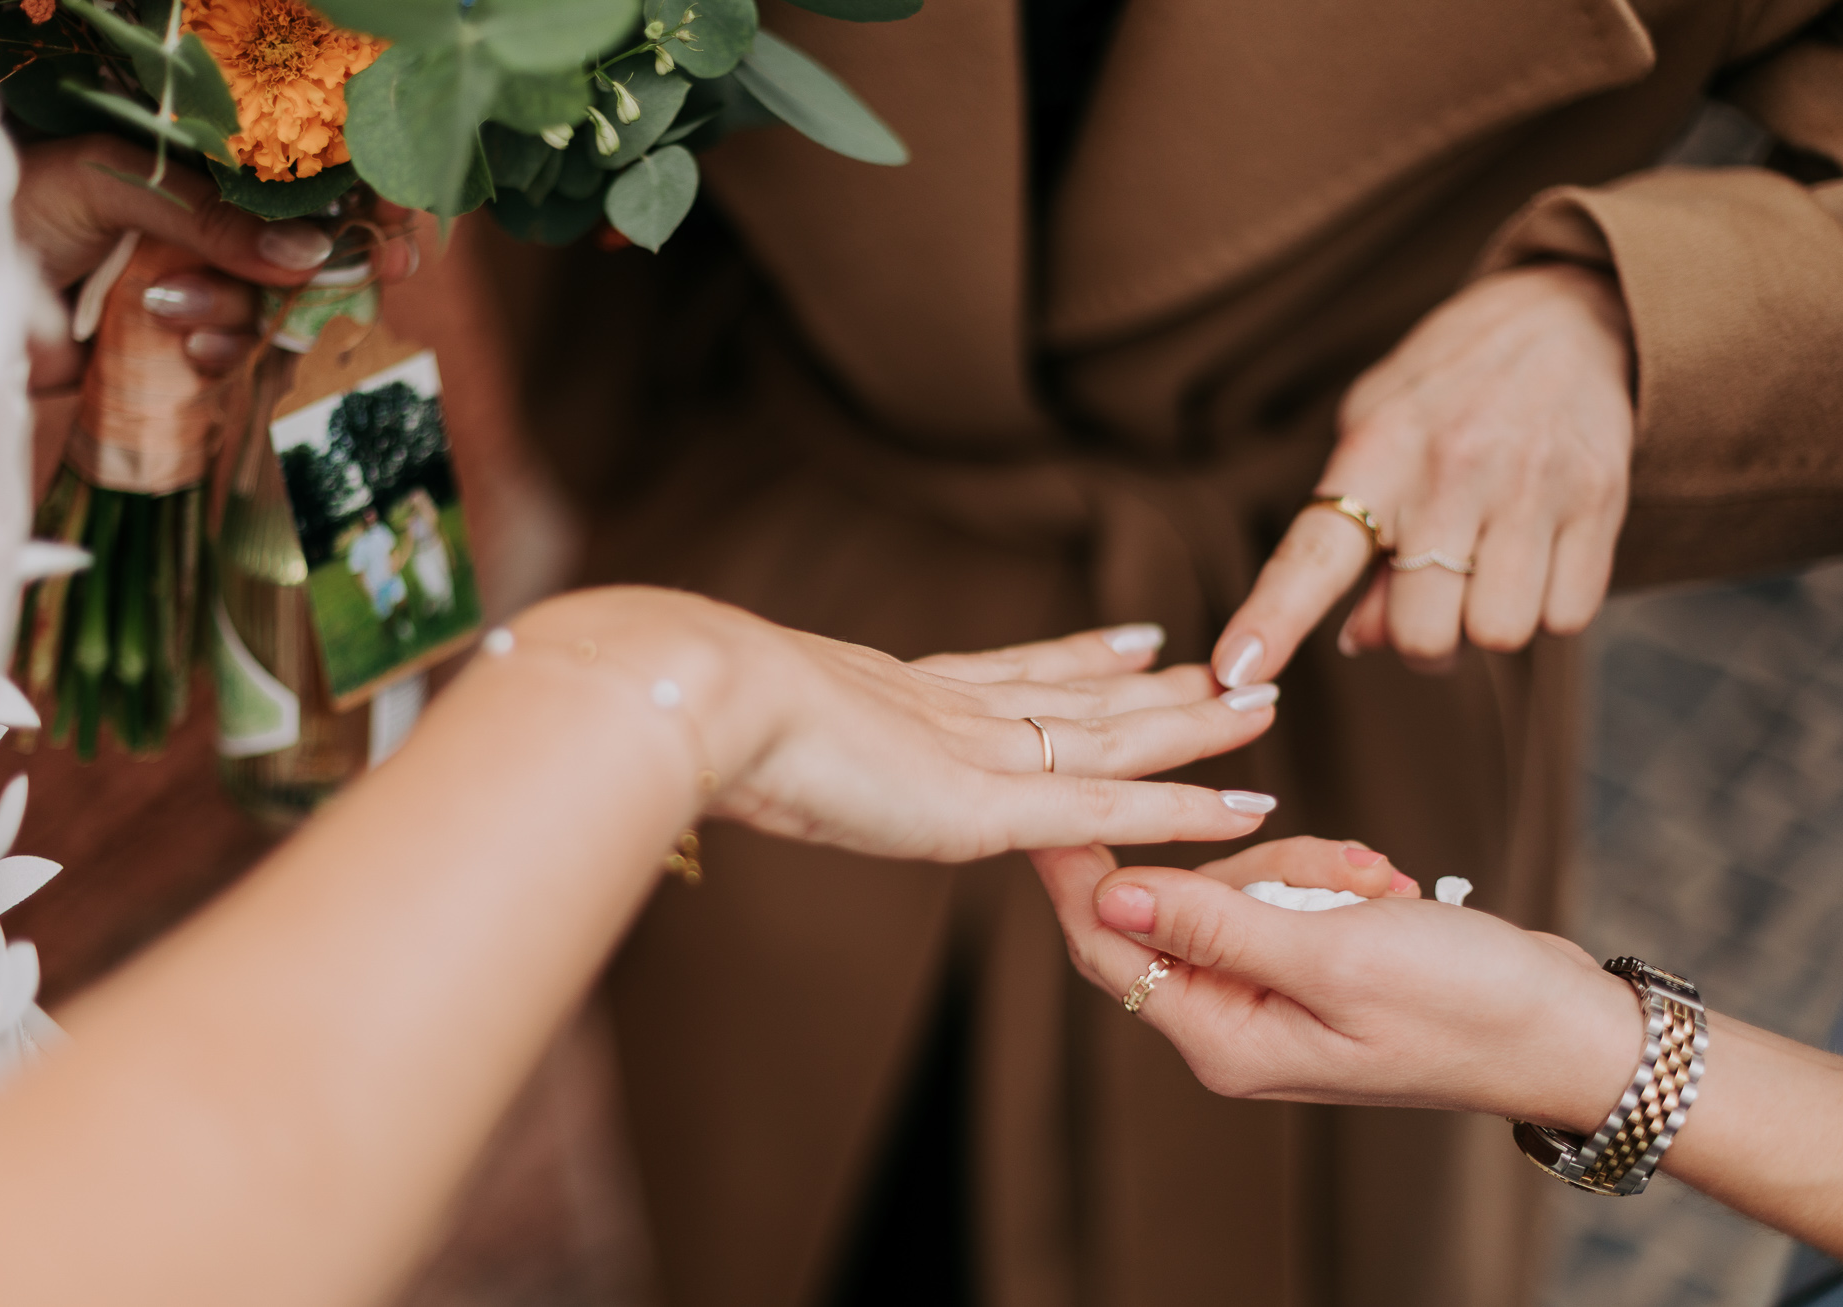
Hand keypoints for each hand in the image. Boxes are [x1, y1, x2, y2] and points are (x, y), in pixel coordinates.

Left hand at [16, 136, 418, 390]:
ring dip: (239, 320)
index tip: (396, 240)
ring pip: (274, 316)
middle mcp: (214, 235)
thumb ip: (210, 216)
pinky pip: (237, 364)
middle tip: (352, 282)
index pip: (305, 188)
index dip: (360, 212)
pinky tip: (180, 352)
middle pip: (306, 261)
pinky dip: (219, 362)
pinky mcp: (181, 354)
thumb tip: (309, 253)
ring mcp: (202, 294)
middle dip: (323, 276)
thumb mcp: (114, 185)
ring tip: (169, 313)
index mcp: (206, 175)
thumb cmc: (19, 208)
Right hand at [507, 588, 1289, 862]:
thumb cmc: (699, 713)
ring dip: (1194, 728)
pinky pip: (1114, 809)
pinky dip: (1184, 808)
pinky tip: (1247, 803)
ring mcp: (982, 754)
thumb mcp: (742, 724)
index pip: (1016, 672)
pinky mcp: (993, 805)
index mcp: (903, 693)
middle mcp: (958, 711)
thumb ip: (769, 737)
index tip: (1133, 642)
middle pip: (1084, 695)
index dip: (1081, 658)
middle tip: (1228, 665)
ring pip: (1119, 739)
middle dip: (1158, 687)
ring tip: (1259, 704)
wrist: (703, 699)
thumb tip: (730, 738)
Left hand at [1033, 840, 1645, 1132]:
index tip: (1052, 795)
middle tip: (1343, 876)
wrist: (1566, 1029)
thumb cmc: (1463, 1005)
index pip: (1105, 944)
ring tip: (1383, 888)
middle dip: (1249, 865)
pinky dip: (1331, 877)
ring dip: (1306, 868)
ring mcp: (1267, 996)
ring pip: (1235, 886)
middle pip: (1176, 905)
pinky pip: (1284, 893)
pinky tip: (1389, 887)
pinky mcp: (1305, 966)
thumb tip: (1109, 889)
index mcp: (1220, 1037)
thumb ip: (1215, 920)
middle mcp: (1230, 1023)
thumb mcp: (1332, 953)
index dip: (1072, 869)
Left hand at [1209, 263, 1633, 684]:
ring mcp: (1531, 488)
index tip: (1238, 669)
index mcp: (1376, 453)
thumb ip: (1352, 538)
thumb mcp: (1374, 433)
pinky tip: (1537, 555)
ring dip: (1487, 622)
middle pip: (1422, 634)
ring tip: (1487, 565)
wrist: (1565, 313)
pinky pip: (1568, 617)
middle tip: (1431, 593)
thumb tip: (1362, 641)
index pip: (1313, 555)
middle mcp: (1451, 472)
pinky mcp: (1601, 501)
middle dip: (1422, 638)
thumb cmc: (1445, 393)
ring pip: (1499, 634)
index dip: (1272, 620)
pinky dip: (1549, 608)